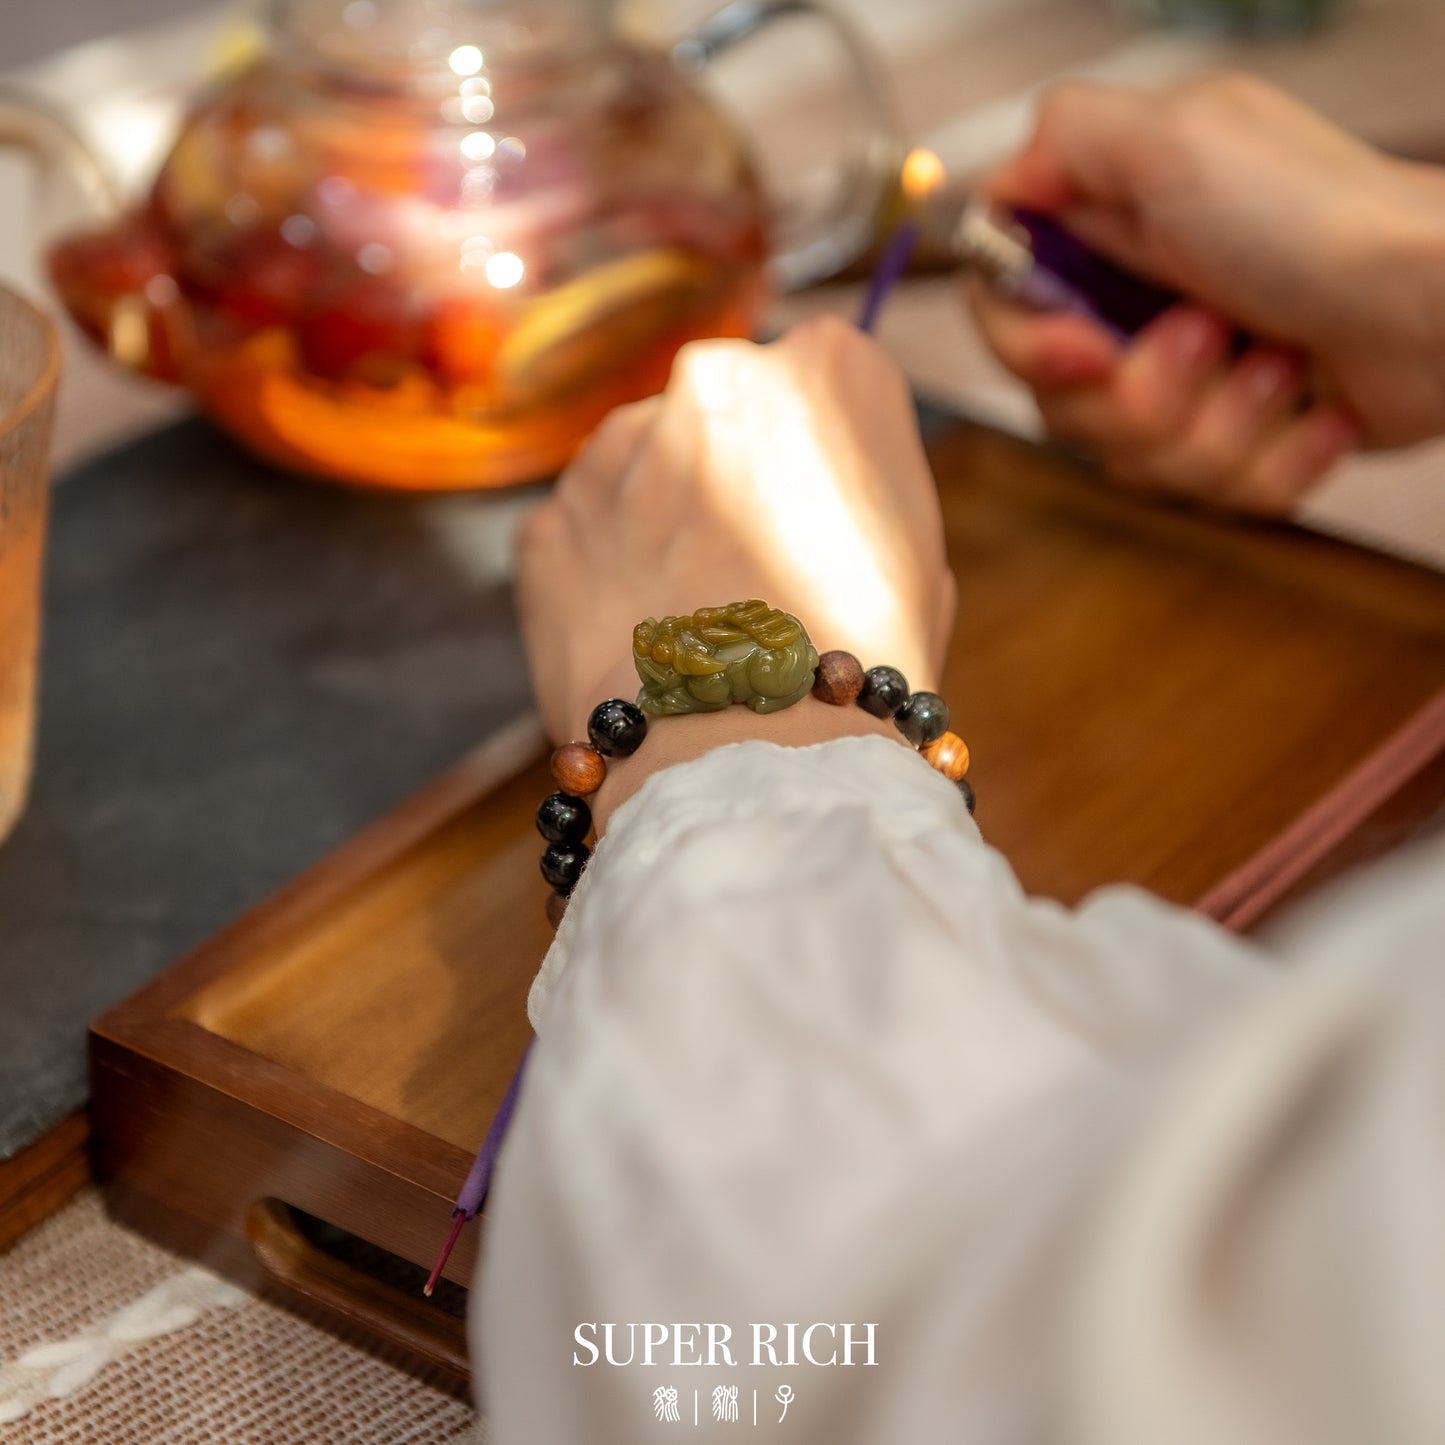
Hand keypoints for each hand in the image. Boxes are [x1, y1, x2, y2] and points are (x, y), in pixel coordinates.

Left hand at [515, 317, 954, 743]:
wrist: (749, 748)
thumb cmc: (863, 655)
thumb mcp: (917, 555)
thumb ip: (860, 488)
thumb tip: (818, 496)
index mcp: (825, 369)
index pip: (822, 375)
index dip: (819, 451)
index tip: (817, 508)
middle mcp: (711, 377)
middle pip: (722, 410)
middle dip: (732, 472)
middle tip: (752, 568)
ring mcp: (614, 446)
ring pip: (641, 466)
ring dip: (661, 519)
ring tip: (693, 618)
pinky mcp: (546, 519)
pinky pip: (580, 535)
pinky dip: (602, 575)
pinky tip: (638, 640)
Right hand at [968, 74, 1444, 512]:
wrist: (1443, 303)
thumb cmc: (1323, 221)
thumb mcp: (1179, 138)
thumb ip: (1062, 140)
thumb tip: (998, 191)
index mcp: (1110, 242)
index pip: (1005, 317)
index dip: (1032, 350)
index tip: (1089, 353)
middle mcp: (1140, 315)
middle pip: (1063, 408)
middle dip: (1143, 393)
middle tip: (1212, 331)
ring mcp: (1192, 388)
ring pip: (1137, 463)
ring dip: (1219, 421)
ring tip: (1280, 361)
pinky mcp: (1242, 445)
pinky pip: (1213, 496)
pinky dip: (1273, 457)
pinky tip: (1314, 407)